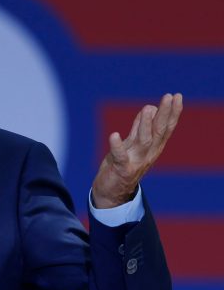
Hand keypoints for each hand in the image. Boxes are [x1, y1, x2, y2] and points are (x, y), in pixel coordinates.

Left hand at [91, 93, 182, 208]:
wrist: (112, 193)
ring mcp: (136, 162)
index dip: (172, 113)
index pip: (165, 128)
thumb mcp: (133, 144)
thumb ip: (139, 128)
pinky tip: (114, 134)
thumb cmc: (122, 165)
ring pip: (144, 141)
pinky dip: (117, 146)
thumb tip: (150, 108)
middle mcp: (148, 154)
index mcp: (153, 148)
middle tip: (170, 97)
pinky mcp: (121, 170)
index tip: (177, 96)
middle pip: (159, 132)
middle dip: (165, 114)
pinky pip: (120, 157)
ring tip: (148, 108)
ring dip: (146, 125)